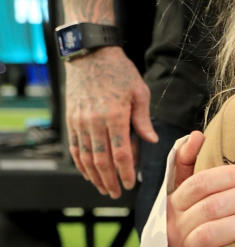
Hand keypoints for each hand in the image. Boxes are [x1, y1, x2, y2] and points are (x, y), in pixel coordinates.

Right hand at [65, 47, 157, 197]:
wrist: (90, 53)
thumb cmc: (119, 71)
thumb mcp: (139, 92)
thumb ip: (143, 120)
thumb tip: (152, 141)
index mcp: (115, 116)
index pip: (120, 154)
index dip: (126, 173)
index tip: (130, 184)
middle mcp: (94, 121)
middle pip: (101, 160)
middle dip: (110, 181)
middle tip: (117, 193)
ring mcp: (80, 121)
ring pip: (85, 157)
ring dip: (95, 176)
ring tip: (103, 189)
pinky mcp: (71, 119)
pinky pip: (74, 147)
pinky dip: (80, 163)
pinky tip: (88, 173)